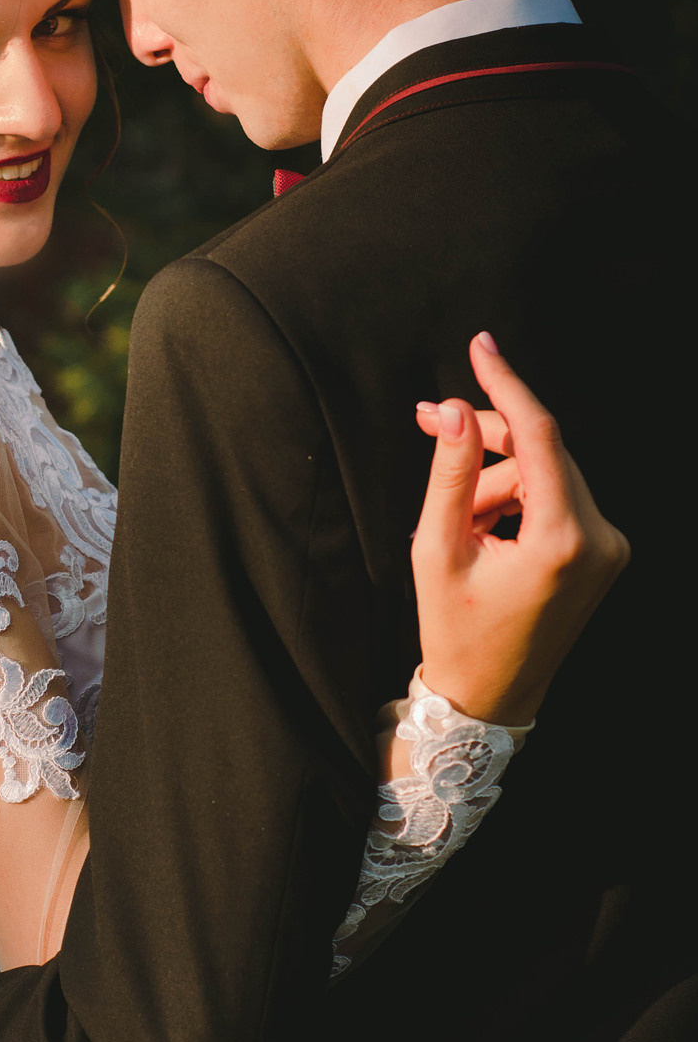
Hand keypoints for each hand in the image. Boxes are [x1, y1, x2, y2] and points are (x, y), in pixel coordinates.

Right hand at [411, 332, 629, 727]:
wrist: (490, 694)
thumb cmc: (456, 630)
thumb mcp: (436, 549)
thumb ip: (450, 474)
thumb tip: (461, 410)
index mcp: (562, 541)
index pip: (539, 435)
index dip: (506, 385)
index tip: (481, 347)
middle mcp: (601, 540)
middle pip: (542, 451)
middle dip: (484, 439)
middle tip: (431, 421)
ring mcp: (609, 547)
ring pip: (545, 474)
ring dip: (495, 480)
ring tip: (453, 522)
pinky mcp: (605, 552)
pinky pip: (557, 498)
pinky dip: (515, 500)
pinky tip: (481, 528)